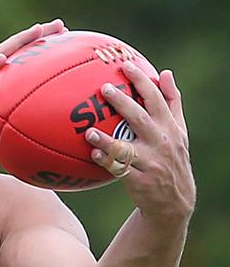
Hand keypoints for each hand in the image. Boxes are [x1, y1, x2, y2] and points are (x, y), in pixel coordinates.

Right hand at [0, 19, 68, 167]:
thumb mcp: (17, 132)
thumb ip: (33, 125)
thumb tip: (62, 131)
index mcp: (8, 83)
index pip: (29, 58)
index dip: (47, 46)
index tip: (68, 37)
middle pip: (19, 48)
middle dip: (39, 34)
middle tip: (60, 25)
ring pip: (1, 54)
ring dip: (19, 41)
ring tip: (36, 30)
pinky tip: (2, 60)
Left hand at [86, 63, 195, 225]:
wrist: (174, 201)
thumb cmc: (171, 159)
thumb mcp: (179, 132)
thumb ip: (172, 102)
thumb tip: (165, 72)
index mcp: (170, 127)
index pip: (157, 99)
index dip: (142, 81)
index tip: (126, 65)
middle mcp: (161, 142)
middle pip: (140, 118)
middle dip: (123, 103)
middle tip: (104, 89)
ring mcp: (150, 162)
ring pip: (126, 148)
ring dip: (107, 139)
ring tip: (89, 131)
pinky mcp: (139, 181)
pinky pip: (119, 170)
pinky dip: (106, 161)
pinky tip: (92, 154)